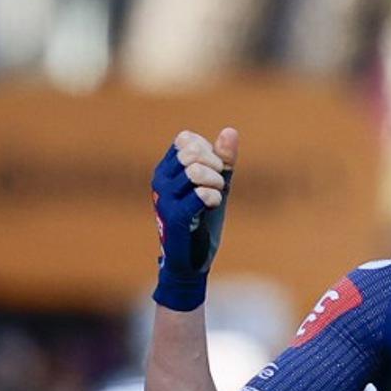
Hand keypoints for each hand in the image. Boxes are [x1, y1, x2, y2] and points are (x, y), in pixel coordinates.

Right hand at [151, 127, 238, 310]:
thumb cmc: (203, 219)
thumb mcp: (218, 184)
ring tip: (216, 196)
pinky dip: (213, 197)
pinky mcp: (174, 218)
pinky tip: (212, 205)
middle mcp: (160, 180)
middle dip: (214, 164)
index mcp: (166, 168)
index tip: (215, 169)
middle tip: (219, 183)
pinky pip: (199, 195)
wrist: (193, 259)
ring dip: (216, 182)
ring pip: (195, 171)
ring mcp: (164, 199)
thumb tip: (230, 130)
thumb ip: (224, 158)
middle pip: (191, 152)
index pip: (186, 139)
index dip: (208, 149)